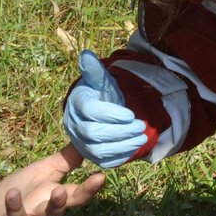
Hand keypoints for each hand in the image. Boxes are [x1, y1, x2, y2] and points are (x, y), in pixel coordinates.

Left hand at [0, 143, 105, 215]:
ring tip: (13, 193)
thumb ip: (66, 159)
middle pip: (54, 213)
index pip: (75, 196)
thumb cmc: (23, 189)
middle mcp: (39, 214)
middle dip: (57, 204)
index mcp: (52, 198)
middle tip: (59, 191)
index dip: (89, 189)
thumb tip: (87, 140)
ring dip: (17, 209)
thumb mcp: (45, 171)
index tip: (100, 177)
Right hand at [63, 50, 146, 167]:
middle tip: (141, 126)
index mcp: (77, 103)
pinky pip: (104, 161)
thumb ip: (94, 70)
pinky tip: (134, 148)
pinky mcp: (90, 156)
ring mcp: (80, 143)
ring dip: (123, 145)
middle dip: (120, 131)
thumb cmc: (102, 94)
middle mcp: (74, 125)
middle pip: (93, 133)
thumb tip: (86, 54)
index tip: (131, 114)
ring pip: (99, 150)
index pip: (90, 110)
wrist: (101, 112)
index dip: (112, 114)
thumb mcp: (100, 81)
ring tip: (142, 137)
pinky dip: (121, 156)